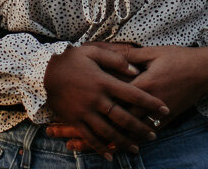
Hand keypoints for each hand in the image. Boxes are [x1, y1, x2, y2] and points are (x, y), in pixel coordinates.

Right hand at [43, 44, 168, 159]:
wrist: (43, 72)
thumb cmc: (70, 59)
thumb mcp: (93, 51)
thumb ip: (116, 60)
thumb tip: (136, 70)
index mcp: (103, 81)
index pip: (133, 94)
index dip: (151, 102)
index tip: (164, 109)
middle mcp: (96, 99)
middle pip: (124, 118)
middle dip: (142, 128)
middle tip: (155, 134)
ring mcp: (85, 112)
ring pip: (108, 132)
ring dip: (125, 142)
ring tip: (137, 148)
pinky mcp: (74, 120)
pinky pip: (89, 138)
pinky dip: (101, 149)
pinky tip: (110, 156)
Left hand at [48, 45, 207, 152]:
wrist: (206, 71)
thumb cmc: (179, 58)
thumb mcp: (152, 53)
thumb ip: (129, 56)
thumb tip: (107, 50)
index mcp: (142, 84)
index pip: (111, 98)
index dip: (91, 105)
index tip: (71, 111)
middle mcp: (147, 104)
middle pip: (114, 121)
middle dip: (88, 131)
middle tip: (64, 139)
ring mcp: (156, 115)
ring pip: (127, 133)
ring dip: (105, 142)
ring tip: (84, 148)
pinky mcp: (164, 121)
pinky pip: (143, 136)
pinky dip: (127, 143)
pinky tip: (114, 150)